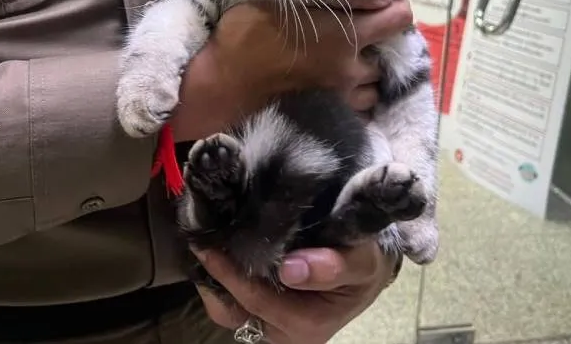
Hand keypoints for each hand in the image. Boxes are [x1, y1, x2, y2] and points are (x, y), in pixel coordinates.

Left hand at [194, 243, 398, 343]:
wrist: (368, 269)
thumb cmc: (366, 264)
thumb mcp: (363, 262)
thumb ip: (334, 266)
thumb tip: (292, 268)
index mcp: (309, 326)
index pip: (256, 300)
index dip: (230, 273)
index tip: (208, 244)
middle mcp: (285, 334)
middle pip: (233, 309)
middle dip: (217, 274)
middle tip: (201, 237)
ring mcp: (271, 327)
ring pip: (227, 308)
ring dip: (215, 278)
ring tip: (207, 243)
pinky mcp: (262, 315)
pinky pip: (230, 303)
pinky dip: (221, 279)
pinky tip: (220, 251)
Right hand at [215, 0, 409, 97]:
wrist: (223, 84)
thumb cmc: (248, 33)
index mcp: (347, 34)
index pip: (400, 18)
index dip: (395, 7)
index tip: (381, 5)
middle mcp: (352, 68)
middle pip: (388, 56)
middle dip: (378, 45)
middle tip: (357, 35)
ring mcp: (341, 96)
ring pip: (374, 86)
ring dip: (366, 75)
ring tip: (346, 64)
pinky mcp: (328, 116)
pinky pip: (357, 109)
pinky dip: (353, 97)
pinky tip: (334, 86)